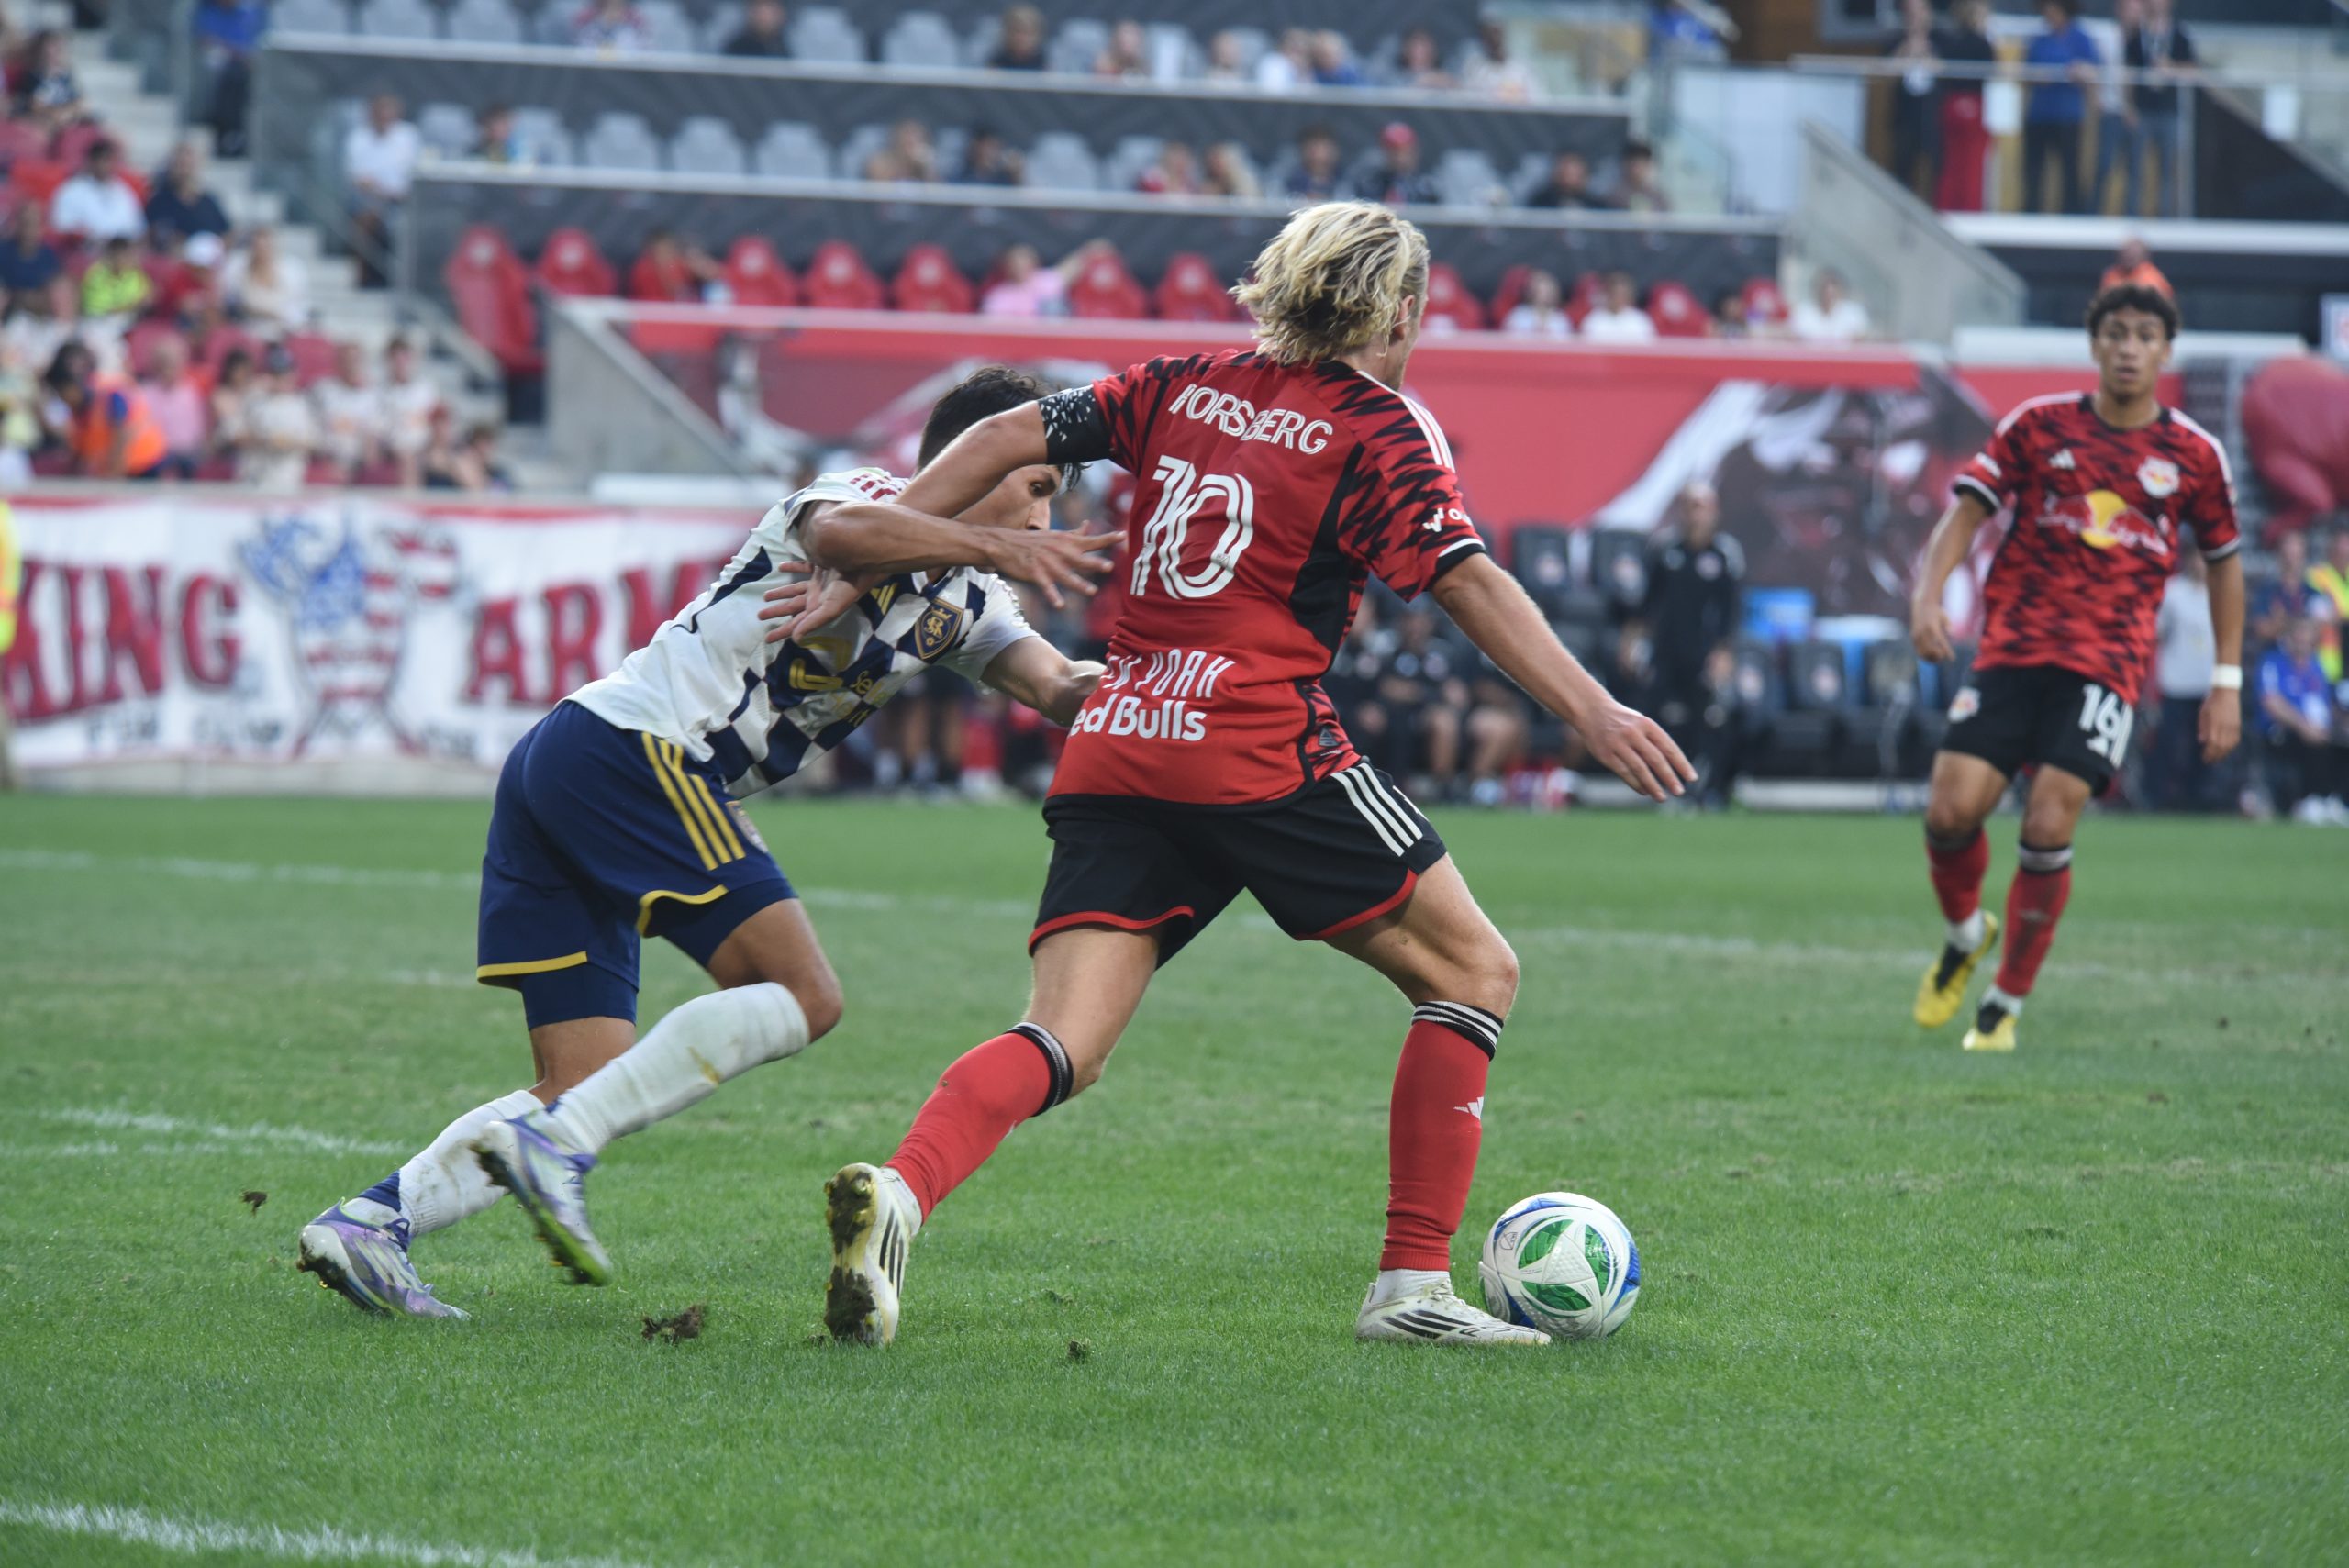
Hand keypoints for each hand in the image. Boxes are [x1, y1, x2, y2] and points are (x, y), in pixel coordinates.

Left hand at [757, 561, 868, 643]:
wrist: (862, 567)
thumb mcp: (829, 609)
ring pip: (793, 589)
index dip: (782, 632)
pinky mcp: (820, 568)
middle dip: (776, 612)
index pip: (795, 624)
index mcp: (816, 610)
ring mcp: (817, 583)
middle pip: (791, 608)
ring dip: (780, 592)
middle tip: (760, 616)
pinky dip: (791, 567)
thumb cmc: (847, 589)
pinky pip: (802, 568)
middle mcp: (815, 598)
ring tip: (765, 595)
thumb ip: (811, 623)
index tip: (767, 639)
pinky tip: (781, 566)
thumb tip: (795, 639)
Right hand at [983, 525, 1121, 610]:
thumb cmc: (1033, 541)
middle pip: (1080, 558)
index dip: (1108, 538)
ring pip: (1066, 575)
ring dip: (1079, 583)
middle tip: (1109, 566)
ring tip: (1091, 591)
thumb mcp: (1055, 536)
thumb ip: (1074, 534)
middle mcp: (1059, 551)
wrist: (1004, 543)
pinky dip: (1053, 596)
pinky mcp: (1035, 573)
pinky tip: (1060, 605)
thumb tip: (1089, 525)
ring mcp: (1047, 563)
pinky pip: (1046, 586)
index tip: (1124, 535)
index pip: (1091, 540)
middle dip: (1094, 562)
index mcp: (1066, 542)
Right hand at [1578, 700, 1695, 801]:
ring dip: (1653, 785)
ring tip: (1662, 797)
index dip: (1681, 764)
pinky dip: (1636, 784)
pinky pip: (1624, 773)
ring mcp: (1618, 744)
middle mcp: (1634, 733)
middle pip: (1656, 759)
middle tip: (1679, 792)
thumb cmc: (1623, 721)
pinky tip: (1644, 791)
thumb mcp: (1641, 724)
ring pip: (1640, 769)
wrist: (1592, 711)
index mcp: (1647, 725)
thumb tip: (1671, 770)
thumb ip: (1654, 742)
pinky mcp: (1606, 755)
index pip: (1668, 747)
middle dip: (1669, 777)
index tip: (1691, 778)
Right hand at [1911, 598, 1953, 663]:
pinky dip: (1924, 655)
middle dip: (1938, 656)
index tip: (1952, 658)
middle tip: (1943, 656)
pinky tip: (1930, 656)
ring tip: (1937, 659)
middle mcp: (1923, 632)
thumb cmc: (1936, 611)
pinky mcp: (1913, 636)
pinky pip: (1918, 649)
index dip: (1947, 652)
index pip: (1941, 643)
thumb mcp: (1944, 616)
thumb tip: (1952, 634)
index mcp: (1933, 627)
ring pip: (1922, 652)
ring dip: (1930, 657)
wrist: (1922, 604)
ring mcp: (1917, 635)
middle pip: (1931, 650)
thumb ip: (1949, 625)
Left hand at [2197, 687, 2239, 762]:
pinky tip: (2227, 750)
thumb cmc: (2211, 701)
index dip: (2208, 753)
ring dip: (2223, 753)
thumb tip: (2202, 741)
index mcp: (2214, 724)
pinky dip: (2231, 746)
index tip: (2204, 758)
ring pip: (2229, 744)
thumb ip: (2202, 727)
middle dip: (2215, 756)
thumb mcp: (2202, 713)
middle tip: (2209, 761)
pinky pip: (2236, 739)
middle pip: (2220, 746)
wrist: (2226, 691)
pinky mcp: (2238, 724)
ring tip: (2217, 758)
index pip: (2211, 743)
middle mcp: (2224, 726)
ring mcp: (2232, 726)